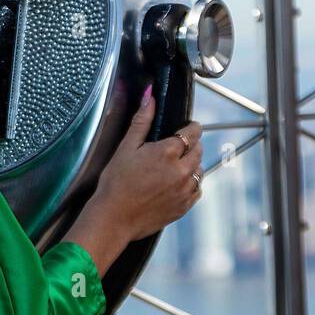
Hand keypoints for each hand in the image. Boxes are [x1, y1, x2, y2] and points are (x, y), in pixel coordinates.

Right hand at [88, 85, 203, 243]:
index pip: (192, 132)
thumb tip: (149, 97)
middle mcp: (181, 171)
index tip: (186, 128)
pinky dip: (190, 184)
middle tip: (175, 148)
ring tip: (173, 167)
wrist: (114, 218)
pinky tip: (175, 184)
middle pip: (198, 150)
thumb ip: (142, 121)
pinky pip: (197, 190)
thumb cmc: (116, 183)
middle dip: (190, 145)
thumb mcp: (126, 148)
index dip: (190, 128)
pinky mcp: (184, 206)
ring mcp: (185, 190)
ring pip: (199, 170)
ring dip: (191, 165)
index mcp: (168, 152)